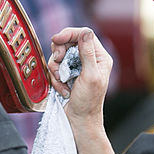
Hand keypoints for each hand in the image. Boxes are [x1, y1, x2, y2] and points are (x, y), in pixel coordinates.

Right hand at [49, 27, 115, 153]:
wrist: (79, 121)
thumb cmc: (88, 102)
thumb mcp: (90, 76)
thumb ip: (87, 53)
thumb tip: (86, 32)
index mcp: (99, 57)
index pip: (83, 34)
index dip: (69, 34)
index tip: (56, 39)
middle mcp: (88, 59)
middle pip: (68, 41)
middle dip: (60, 52)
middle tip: (58, 62)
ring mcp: (76, 66)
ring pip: (59, 54)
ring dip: (56, 68)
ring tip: (62, 80)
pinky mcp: (66, 73)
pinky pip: (54, 67)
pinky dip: (55, 77)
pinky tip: (62, 88)